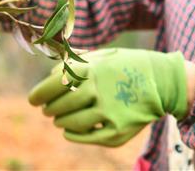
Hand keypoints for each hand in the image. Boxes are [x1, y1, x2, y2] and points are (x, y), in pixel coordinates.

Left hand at [28, 48, 188, 146]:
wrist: (160, 81)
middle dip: (49, 109)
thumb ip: (74, 65)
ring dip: (60, 122)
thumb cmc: (125, 66)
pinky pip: (86, 137)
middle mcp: (96, 90)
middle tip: (47, 110)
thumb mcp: (100, 57)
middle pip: (58, 106)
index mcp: (90, 70)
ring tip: (59, 118)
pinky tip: (69, 130)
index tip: (34, 100)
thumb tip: (49, 77)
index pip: (52, 86)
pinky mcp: (117, 130)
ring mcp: (107, 112)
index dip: (38, 94)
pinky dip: (73, 134)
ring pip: (70, 123)